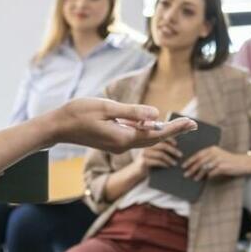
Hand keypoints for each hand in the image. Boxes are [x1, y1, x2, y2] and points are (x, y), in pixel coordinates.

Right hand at [46, 98, 195, 153]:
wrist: (58, 126)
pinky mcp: (112, 140)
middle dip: (174, 131)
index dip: (175, 128)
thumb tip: (156, 114)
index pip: (156, 133)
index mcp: (124, 138)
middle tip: (193, 124)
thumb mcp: (107, 107)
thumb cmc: (79, 113)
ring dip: (162, 131)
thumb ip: (132, 112)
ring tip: (179, 125)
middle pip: (154, 138)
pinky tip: (153, 123)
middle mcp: (123, 144)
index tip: (192, 123)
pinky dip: (148, 130)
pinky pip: (136, 137)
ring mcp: (117, 144)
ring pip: (146, 139)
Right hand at [128, 140, 181, 177]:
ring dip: (170, 159)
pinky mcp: (144, 161)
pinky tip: (168, 166)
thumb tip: (176, 146)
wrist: (136, 173)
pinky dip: (164, 164)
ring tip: (175, 163)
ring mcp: (144, 153)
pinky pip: (157, 161)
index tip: (177, 144)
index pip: (160, 137)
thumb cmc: (147, 163)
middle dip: (173, 150)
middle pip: (162, 145)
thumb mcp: (154, 154)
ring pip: (161, 154)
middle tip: (180, 155)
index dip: (170, 139)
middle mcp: (146, 146)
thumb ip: (161, 149)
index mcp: (148, 142)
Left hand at [183, 146, 249, 180]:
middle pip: (200, 161)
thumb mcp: (219, 156)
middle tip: (186, 174)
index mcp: (212, 149)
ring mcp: (219, 159)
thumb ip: (209, 158)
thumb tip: (197, 166)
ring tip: (194, 179)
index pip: (198, 154)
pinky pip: (212, 173)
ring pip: (204, 168)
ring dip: (198, 174)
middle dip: (191, 168)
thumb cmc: (230, 161)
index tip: (184, 165)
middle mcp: (214, 153)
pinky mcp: (223, 167)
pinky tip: (205, 179)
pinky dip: (207, 176)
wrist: (244, 163)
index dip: (190, 160)